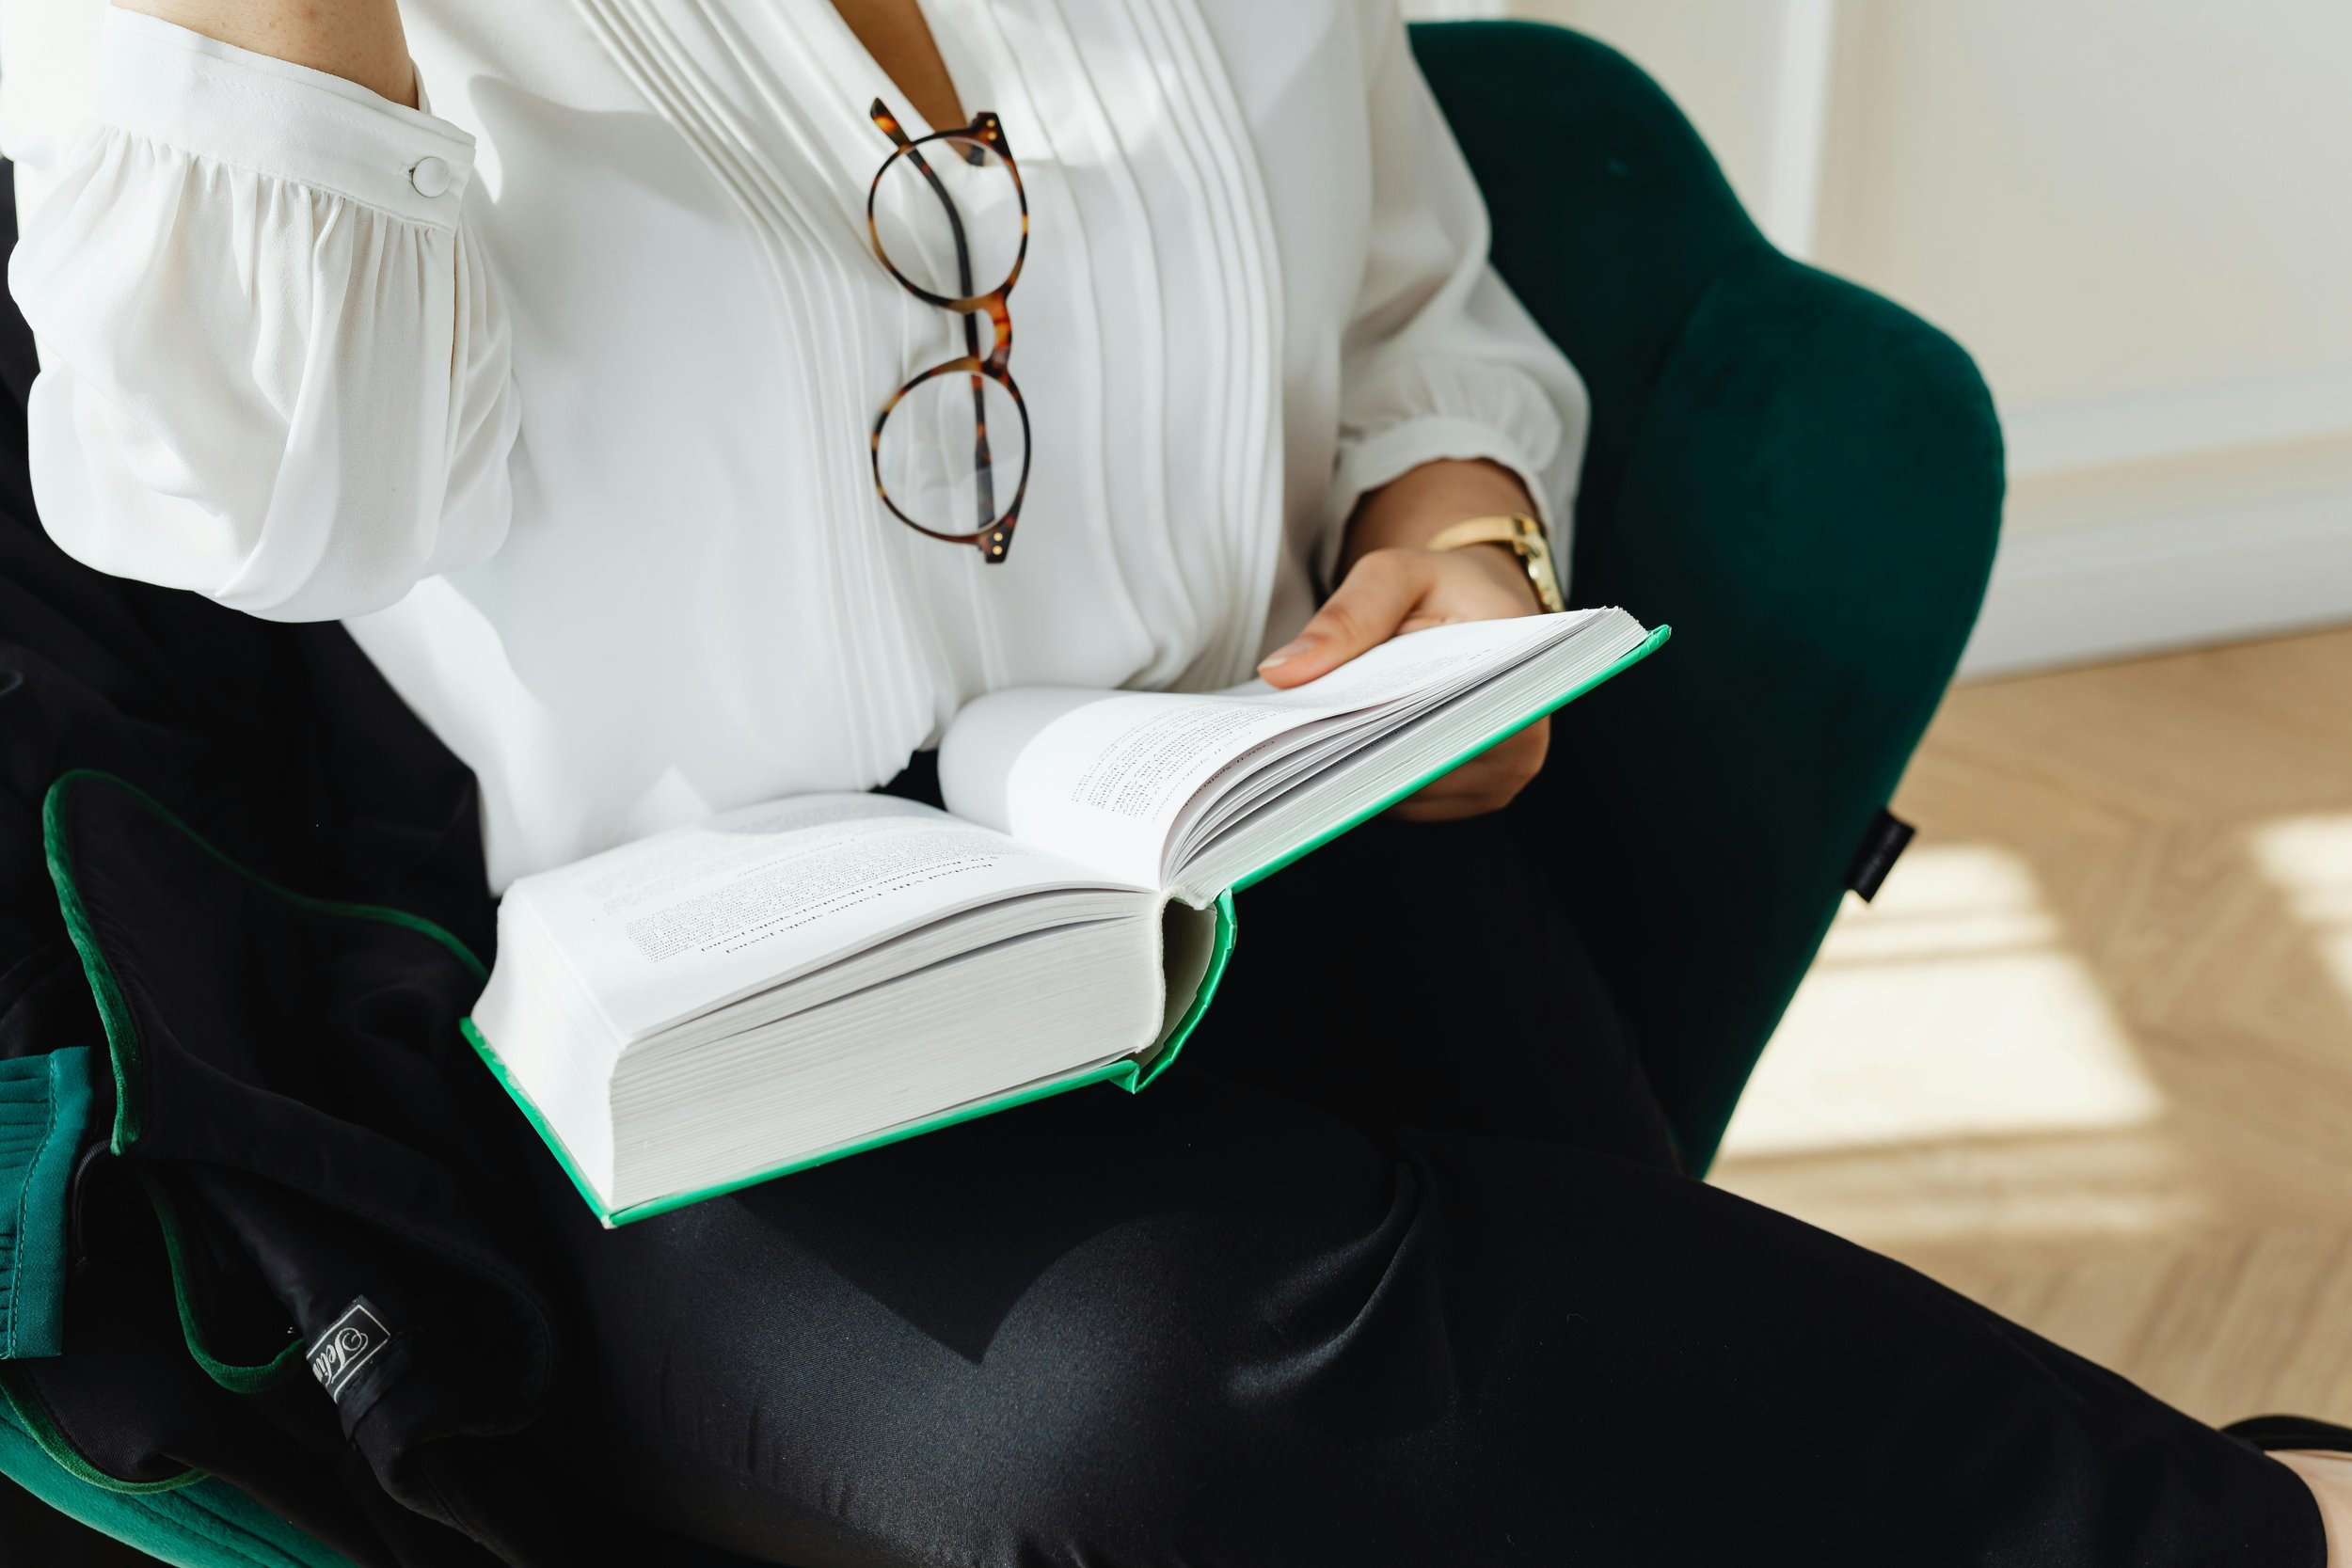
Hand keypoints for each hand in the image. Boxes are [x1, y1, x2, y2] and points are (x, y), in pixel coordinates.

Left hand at [1258, 459, 1551, 821]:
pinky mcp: (1469, 798)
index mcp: (1524, 682)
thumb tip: (1284, 672)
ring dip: (1358, 769)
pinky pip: (1407, 803)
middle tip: (1294, 731)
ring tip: (1315, 734)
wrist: (1476, 607)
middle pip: (1424, 771)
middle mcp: (1523, 747)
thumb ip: (1346, 617)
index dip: (1379, 730)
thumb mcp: (1394, 576)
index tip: (1318, 724)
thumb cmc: (1443, 587)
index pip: (1448, 727)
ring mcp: (1498, 782)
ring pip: (1409, 795)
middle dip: (1356, 750)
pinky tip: (1340, 748)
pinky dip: (1369, 778)